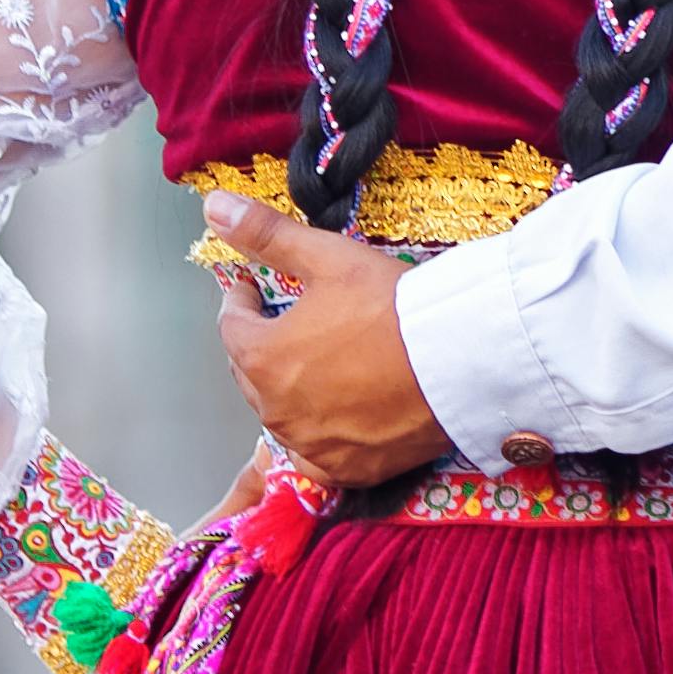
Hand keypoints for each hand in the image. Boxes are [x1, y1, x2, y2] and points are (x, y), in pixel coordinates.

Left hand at [202, 205, 448, 486]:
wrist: (459, 359)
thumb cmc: (392, 305)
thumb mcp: (328, 258)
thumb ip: (266, 233)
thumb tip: (213, 205)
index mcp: (261, 357)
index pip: (232, 325)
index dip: (241, 300)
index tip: (253, 286)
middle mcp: (275, 408)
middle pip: (251, 372)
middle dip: (262, 344)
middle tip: (286, 323)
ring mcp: (310, 443)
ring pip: (281, 413)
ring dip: (288, 389)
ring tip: (317, 364)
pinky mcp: (347, 468)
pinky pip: (315, 455)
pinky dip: (318, 436)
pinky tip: (334, 417)